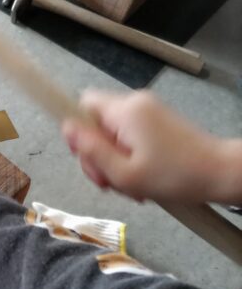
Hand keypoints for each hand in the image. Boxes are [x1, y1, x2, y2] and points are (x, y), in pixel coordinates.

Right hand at [63, 90, 241, 204]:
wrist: (221, 174)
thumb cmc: (175, 176)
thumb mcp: (125, 173)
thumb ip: (92, 150)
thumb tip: (67, 129)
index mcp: (125, 111)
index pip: (83, 104)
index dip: (76, 129)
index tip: (86, 156)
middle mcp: (136, 103)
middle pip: (97, 122)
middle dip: (97, 153)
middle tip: (109, 182)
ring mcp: (150, 112)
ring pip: (113, 132)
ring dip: (113, 159)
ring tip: (129, 185)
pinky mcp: (160, 122)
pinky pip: (130, 135)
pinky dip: (129, 156)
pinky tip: (140, 178)